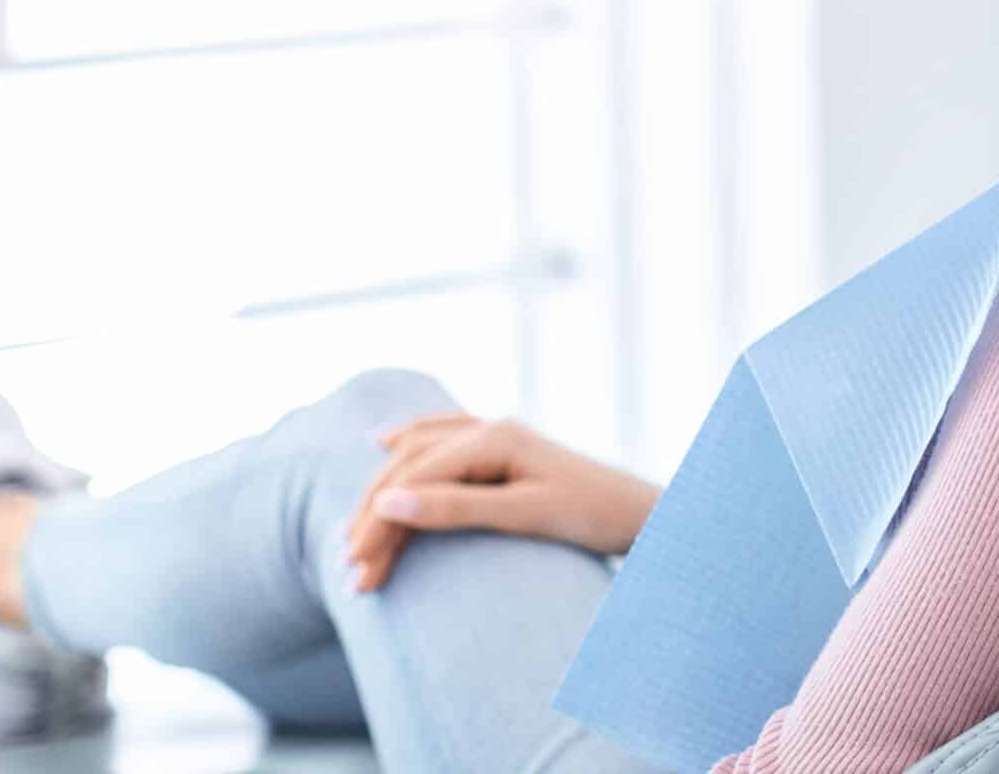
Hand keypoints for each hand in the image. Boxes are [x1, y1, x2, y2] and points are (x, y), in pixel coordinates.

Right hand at [341, 413, 661, 593]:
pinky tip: (385, 444)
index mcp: (496, 437)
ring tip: (353, 535)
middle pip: (411, 467)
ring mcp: (499, 436)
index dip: (380, 523)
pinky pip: (443, 441)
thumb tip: (388, 503)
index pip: (415, 478)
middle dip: (375, 517)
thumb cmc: (595, 515)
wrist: (646, 514)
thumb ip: (457, 508)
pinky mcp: (506, 452)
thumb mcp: (525, 515)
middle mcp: (492, 428)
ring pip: (421, 456)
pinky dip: (409, 446)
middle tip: (351, 570)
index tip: (356, 568)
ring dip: (385, 494)